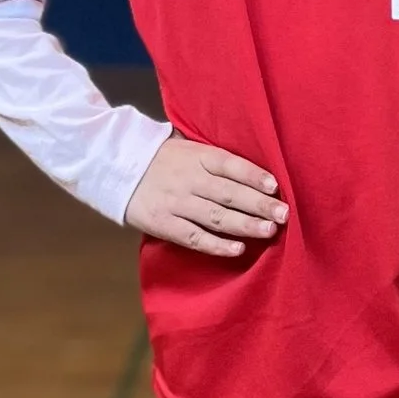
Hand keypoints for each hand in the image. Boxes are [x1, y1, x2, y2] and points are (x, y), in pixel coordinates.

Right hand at [126, 135, 287, 257]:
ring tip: (269, 231)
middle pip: (229, 193)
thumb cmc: (162, 159)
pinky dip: (217, 245)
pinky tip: (238, 249)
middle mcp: (188, 179)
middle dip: (259, 204)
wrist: (115, 167)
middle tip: (284, 214)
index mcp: (196, 156)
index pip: (230, 164)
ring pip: (216, 216)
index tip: (275, 186)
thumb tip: (255, 172)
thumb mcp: (187, 148)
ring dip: (245, 225)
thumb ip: (215, 159)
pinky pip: (195, 237)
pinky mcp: (164, 224)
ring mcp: (176, 203)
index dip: (254, 175)